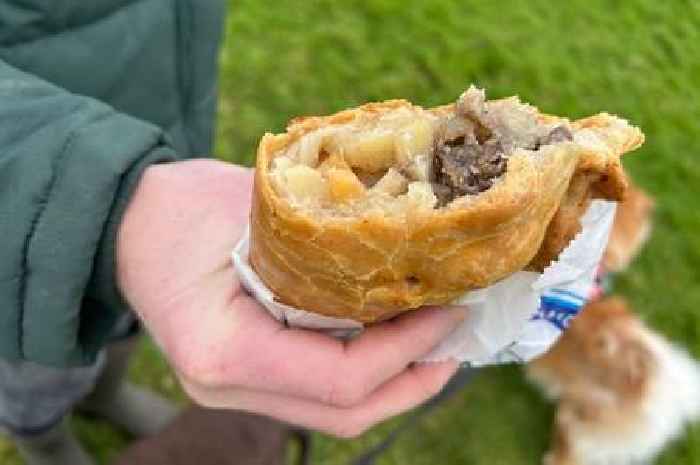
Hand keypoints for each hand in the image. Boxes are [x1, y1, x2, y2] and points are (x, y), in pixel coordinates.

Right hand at [116, 159, 463, 436]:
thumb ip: (322, 243)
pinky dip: (364, 373)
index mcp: (222, 349)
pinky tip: (391, 341)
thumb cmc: (179, 207)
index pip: (338, 378)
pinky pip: (317, 392)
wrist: (126, 224)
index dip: (406, 350)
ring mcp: (233, 390)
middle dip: (413, 381)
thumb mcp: (251, 208)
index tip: (449, 310)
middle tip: (459, 339)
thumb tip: (408, 249)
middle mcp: (225, 387)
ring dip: (395, 384)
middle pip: (343, 414)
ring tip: (438, 344)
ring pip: (332, 414)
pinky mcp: (246, 377)